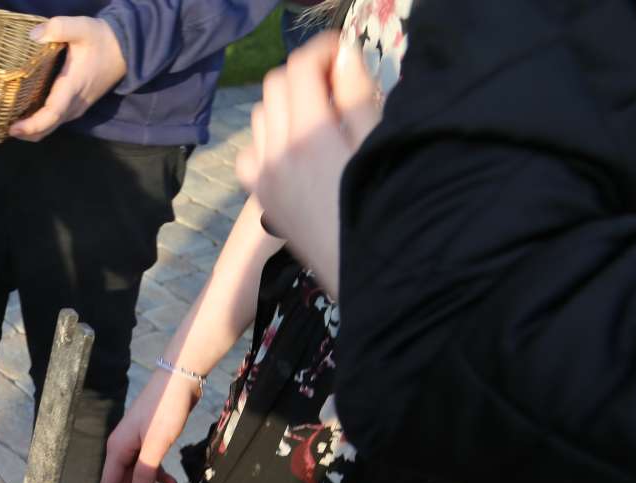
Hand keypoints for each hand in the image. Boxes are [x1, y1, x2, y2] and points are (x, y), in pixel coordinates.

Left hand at [8, 16, 126, 141]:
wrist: (127, 48)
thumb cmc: (103, 39)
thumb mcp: (82, 27)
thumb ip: (59, 28)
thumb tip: (34, 35)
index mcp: (73, 87)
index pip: (51, 114)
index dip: (32, 125)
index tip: (13, 128)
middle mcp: (75, 104)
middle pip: (47, 128)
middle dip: (26, 133)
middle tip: (1, 128)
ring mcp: (77, 108)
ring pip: (51, 128)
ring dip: (32, 130)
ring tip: (9, 122)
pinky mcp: (77, 106)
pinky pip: (56, 121)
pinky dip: (40, 124)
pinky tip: (25, 115)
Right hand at [99, 369, 190, 482]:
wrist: (180, 380)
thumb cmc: (165, 409)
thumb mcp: (156, 444)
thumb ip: (144, 472)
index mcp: (117, 449)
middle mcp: (122, 448)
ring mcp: (136, 443)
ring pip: (139, 475)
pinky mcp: (149, 439)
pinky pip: (149, 464)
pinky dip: (159, 476)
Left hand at [234, 35, 380, 294]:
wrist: (367, 276)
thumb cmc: (384, 209)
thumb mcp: (378, 147)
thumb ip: (356, 98)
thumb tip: (341, 57)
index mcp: (307, 135)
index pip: (298, 69)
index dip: (323, 53)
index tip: (347, 58)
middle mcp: (275, 153)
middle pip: (275, 87)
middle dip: (304, 75)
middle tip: (339, 86)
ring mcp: (263, 178)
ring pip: (260, 117)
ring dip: (285, 105)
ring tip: (322, 116)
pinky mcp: (262, 199)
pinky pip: (251, 153)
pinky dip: (268, 140)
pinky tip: (297, 151)